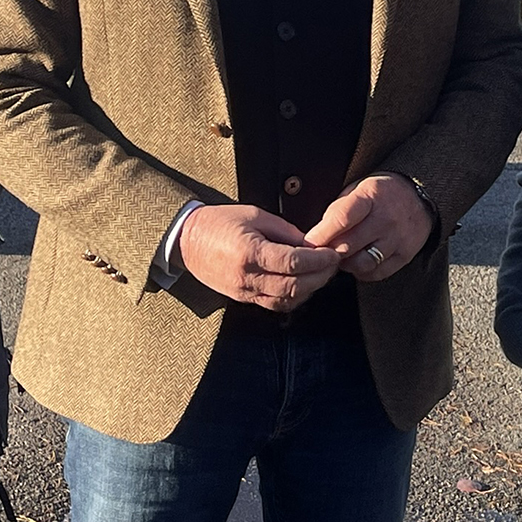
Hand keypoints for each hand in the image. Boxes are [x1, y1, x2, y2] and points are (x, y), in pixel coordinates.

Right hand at [178, 203, 341, 311]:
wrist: (188, 241)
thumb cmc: (219, 222)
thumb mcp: (254, 216)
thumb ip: (285, 231)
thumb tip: (311, 244)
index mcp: (250, 252)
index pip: (293, 261)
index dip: (318, 260)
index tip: (332, 253)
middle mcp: (247, 277)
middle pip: (294, 286)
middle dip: (320, 276)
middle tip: (333, 264)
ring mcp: (244, 291)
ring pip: (287, 300)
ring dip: (310, 289)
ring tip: (322, 274)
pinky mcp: (243, 299)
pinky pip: (275, 305)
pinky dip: (294, 298)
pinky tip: (304, 286)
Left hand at [303, 173, 433, 281]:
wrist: (419, 196)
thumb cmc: (381, 194)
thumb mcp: (357, 189)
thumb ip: (338, 210)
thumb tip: (316, 236)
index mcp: (370, 196)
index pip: (342, 219)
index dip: (322, 234)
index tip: (309, 242)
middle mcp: (386, 219)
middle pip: (349, 245)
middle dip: (329, 252)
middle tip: (320, 253)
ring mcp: (397, 239)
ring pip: (362, 263)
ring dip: (345, 264)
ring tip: (341, 256)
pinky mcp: (405, 255)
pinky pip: (377, 273)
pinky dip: (362, 272)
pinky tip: (357, 262)